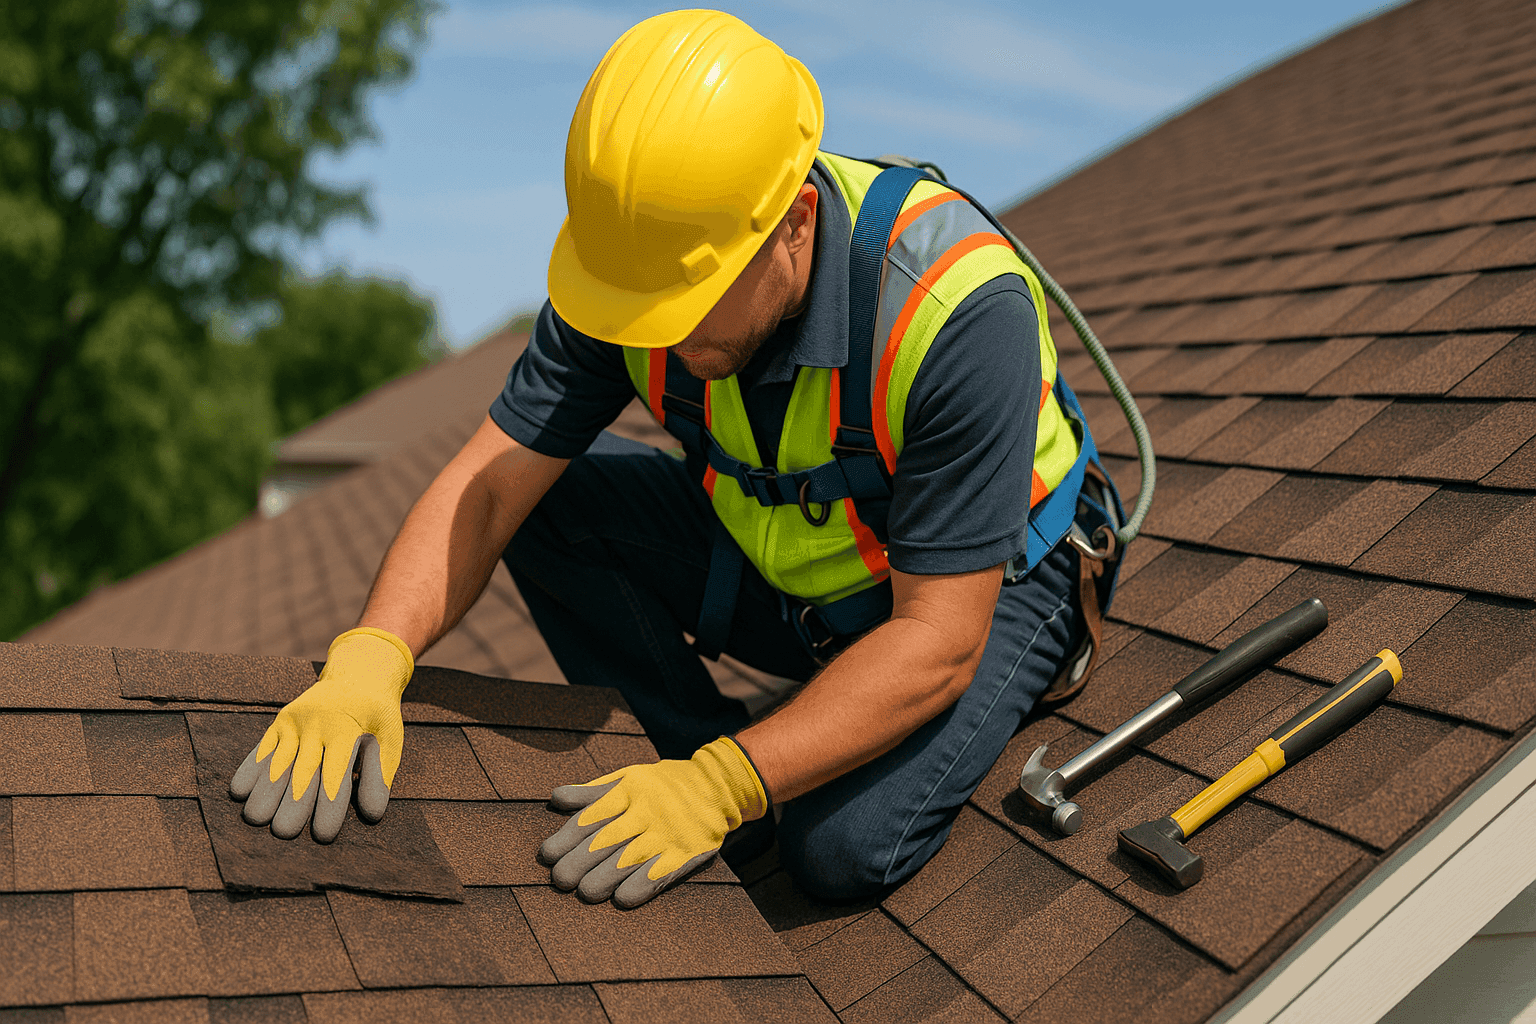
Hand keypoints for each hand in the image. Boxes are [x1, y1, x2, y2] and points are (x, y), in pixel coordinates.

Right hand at [229, 627, 413, 841]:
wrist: (360, 674)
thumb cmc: (377, 717)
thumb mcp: (389, 739)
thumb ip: (380, 775)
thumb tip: (372, 814)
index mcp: (348, 729)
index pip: (336, 773)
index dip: (330, 805)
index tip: (323, 834)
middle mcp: (319, 724)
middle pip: (304, 770)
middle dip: (293, 802)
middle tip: (283, 833)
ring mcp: (297, 720)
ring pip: (279, 760)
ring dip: (266, 790)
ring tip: (255, 819)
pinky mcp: (282, 720)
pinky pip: (265, 747)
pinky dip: (251, 768)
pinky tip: (239, 791)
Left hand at [539, 736, 767, 907]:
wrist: (714, 786)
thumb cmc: (660, 785)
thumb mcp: (627, 778)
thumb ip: (591, 792)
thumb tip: (555, 797)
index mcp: (627, 793)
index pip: (590, 817)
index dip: (565, 838)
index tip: (547, 856)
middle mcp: (644, 812)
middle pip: (605, 841)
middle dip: (578, 863)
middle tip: (560, 880)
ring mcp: (666, 833)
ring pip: (629, 860)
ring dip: (604, 879)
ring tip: (584, 892)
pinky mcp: (685, 853)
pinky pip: (661, 873)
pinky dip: (640, 887)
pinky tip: (622, 898)